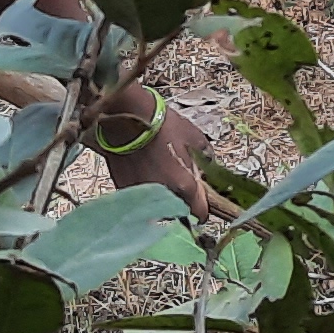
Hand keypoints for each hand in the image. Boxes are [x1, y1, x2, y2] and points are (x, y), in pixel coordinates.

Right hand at [97, 85, 220, 213]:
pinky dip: (145, 194)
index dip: (201, 208)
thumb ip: (206, 157)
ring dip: (162, 201)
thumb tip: (208, 165)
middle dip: (181, 205)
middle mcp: (165, 196)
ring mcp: (143, 195)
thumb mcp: (194, 137)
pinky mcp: (125, 190)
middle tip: (180, 188)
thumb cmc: (163, 126)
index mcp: (185, 185)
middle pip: (178, 213)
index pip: (199, 212)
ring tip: (161, 182)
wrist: (128, 119)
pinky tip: (145, 177)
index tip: (200, 202)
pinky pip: (140, 200)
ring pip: (158, 209)